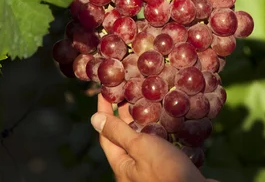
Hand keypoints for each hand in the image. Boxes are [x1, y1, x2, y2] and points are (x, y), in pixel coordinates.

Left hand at [92, 94, 209, 181]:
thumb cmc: (167, 172)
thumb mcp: (140, 148)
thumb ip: (119, 133)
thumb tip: (94, 119)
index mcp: (122, 167)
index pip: (107, 135)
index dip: (105, 112)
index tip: (107, 91)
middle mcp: (135, 170)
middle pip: (125, 137)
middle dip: (126, 114)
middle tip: (130, 91)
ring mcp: (153, 170)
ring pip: (146, 141)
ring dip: (147, 122)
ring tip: (151, 101)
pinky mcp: (170, 169)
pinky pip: (162, 146)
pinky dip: (163, 132)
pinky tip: (170, 120)